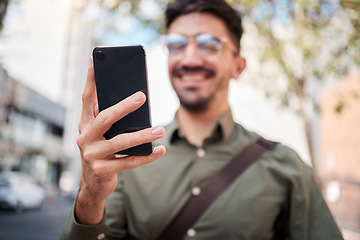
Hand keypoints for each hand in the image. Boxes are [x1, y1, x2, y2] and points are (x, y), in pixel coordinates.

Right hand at [75, 60, 165, 223]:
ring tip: (160, 129)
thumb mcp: (101, 134)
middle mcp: (85, 137)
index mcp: (84, 124)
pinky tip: (160, 150)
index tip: (95, 60)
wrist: (92, 184)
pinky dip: (146, 156)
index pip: (86, 98)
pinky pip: (129, 162)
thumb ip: (110, 118)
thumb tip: (135, 99)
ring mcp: (92, 155)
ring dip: (142, 135)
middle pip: (105, 118)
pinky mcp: (103, 171)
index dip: (91, 79)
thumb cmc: (102, 151)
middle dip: (123, 106)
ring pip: (120, 142)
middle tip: (142, 96)